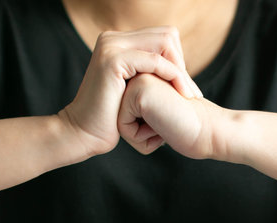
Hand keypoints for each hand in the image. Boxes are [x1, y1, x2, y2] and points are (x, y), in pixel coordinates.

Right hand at [58, 27, 202, 156]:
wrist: (85, 133)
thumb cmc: (113, 118)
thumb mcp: (136, 90)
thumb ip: (150, 73)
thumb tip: (177, 65)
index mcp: (119, 42)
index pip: (164, 37)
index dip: (179, 60)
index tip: (187, 88)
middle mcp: (113, 38)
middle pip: (167, 35)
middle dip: (182, 63)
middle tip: (191, 92)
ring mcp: (111, 45)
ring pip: (164, 43)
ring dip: (181, 70)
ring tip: (190, 95)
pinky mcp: (113, 59)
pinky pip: (155, 61)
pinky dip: (173, 76)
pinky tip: (182, 94)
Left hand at [118, 73, 220, 158]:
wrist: (209, 131)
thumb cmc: (187, 130)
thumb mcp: (157, 119)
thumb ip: (138, 114)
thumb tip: (113, 124)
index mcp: (144, 78)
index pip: (124, 116)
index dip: (144, 131)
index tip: (167, 125)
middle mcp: (140, 74)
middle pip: (119, 118)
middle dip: (140, 133)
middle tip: (168, 126)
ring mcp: (139, 79)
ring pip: (119, 122)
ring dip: (141, 136)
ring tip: (165, 126)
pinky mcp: (138, 89)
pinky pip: (123, 126)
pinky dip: (141, 137)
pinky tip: (162, 128)